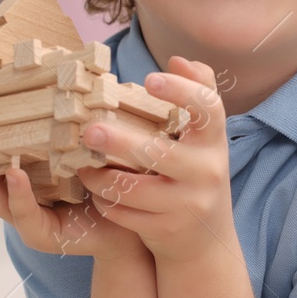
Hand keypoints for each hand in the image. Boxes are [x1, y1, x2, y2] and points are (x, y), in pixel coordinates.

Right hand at [0, 132, 145, 261]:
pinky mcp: (43, 235)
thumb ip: (65, 129)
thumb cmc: (108, 187)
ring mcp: (28, 219)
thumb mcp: (84, 151)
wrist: (131, 229)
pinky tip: (13, 175)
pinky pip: (25, 214)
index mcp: (26, 178)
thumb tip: (61, 78)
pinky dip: (18, 195)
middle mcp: (21, 199)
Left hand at [76, 55, 236, 264]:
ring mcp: (188, 204)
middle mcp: (206, 172)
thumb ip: (198, 92)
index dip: (181, 92)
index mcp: (214, 141)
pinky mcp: (167, 230)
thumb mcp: (205, 137)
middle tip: (89, 130)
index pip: (208, 110)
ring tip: (83, 166)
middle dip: (120, 141)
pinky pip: (127, 215)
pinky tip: (95, 193)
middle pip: (160, 153)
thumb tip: (177, 59)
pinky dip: (106, 203)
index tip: (149, 78)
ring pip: (135, 190)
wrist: (205, 238)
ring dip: (101, 178)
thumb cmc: (197, 173)